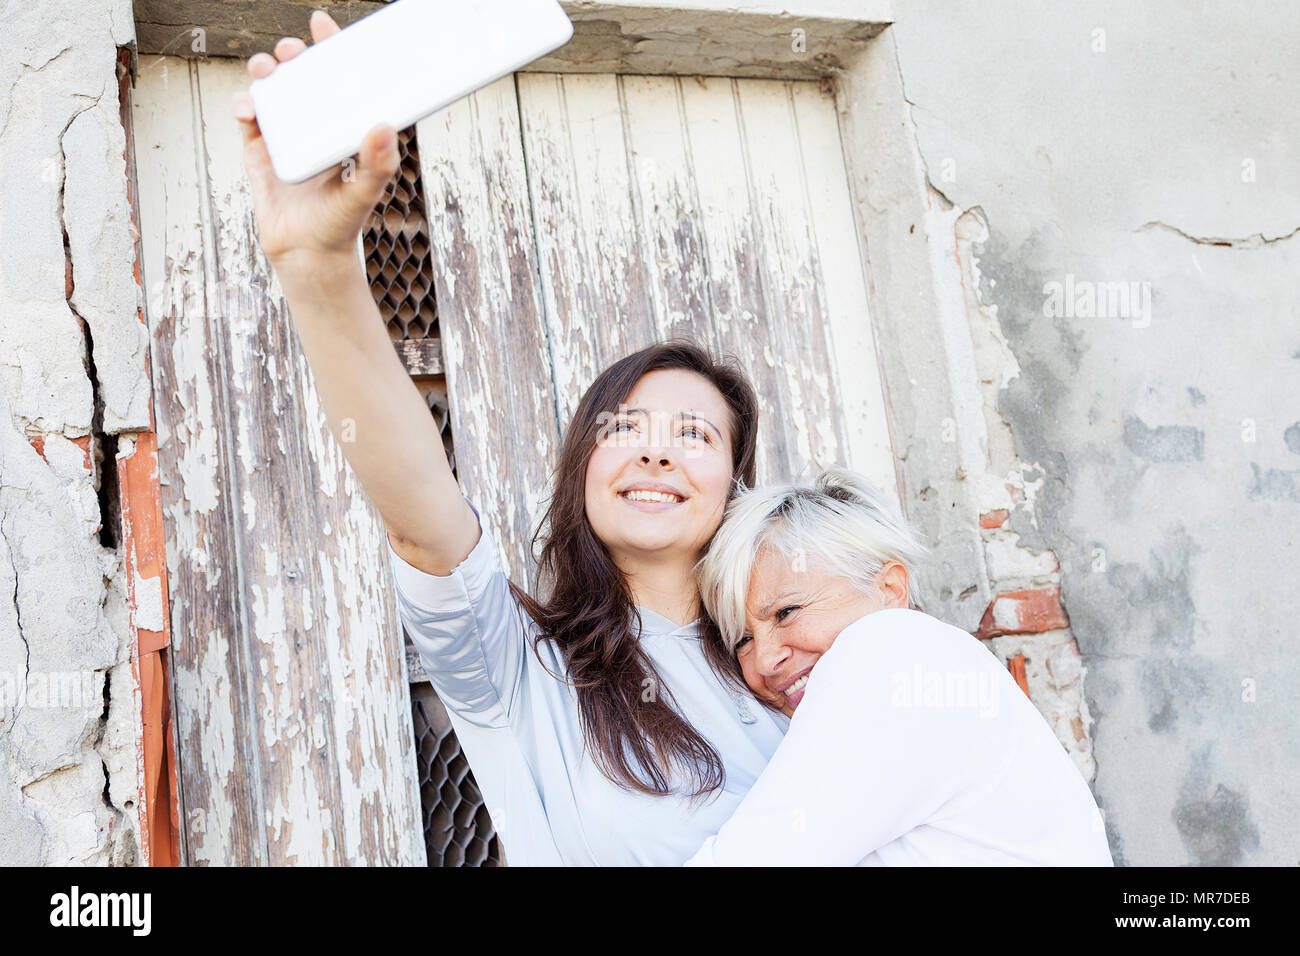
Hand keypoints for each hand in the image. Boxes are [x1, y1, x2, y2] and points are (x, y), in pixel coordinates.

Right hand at [229, 9, 400, 266]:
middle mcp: (312, 127)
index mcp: (340, 129)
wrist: (307, 256)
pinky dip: (244, 105)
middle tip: (292, 52)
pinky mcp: (258, 152)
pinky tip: (248, 108)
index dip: (330, 49)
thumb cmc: (340, 225)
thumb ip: (377, 163)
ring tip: (267, 70)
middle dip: (292, 55)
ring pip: (270, 91)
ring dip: (265, 72)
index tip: (323, 25)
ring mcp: (283, 136)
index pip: (338, 80)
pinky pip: (248, 119)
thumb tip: (386, 125)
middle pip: (300, 77)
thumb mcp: (364, 193)